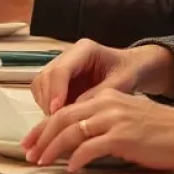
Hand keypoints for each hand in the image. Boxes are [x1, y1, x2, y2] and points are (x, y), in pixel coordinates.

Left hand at [20, 89, 173, 173]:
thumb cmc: (160, 132)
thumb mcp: (125, 117)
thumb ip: (100, 123)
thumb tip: (75, 141)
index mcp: (104, 97)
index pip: (65, 109)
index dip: (45, 126)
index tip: (33, 140)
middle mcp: (105, 103)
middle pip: (62, 118)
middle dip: (42, 136)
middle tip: (29, 152)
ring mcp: (113, 119)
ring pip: (71, 131)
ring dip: (53, 148)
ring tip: (42, 162)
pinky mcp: (122, 136)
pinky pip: (90, 147)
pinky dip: (76, 158)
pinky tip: (69, 168)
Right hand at [29, 39, 173, 115]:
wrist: (132, 66)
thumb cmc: (130, 72)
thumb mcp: (122, 83)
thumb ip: (99, 95)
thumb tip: (76, 111)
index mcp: (84, 50)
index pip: (61, 69)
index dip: (56, 91)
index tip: (57, 112)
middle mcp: (68, 55)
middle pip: (46, 75)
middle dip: (48, 99)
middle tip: (54, 123)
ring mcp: (62, 65)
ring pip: (41, 82)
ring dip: (45, 103)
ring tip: (56, 123)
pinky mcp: (60, 78)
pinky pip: (44, 90)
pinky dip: (47, 104)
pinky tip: (58, 119)